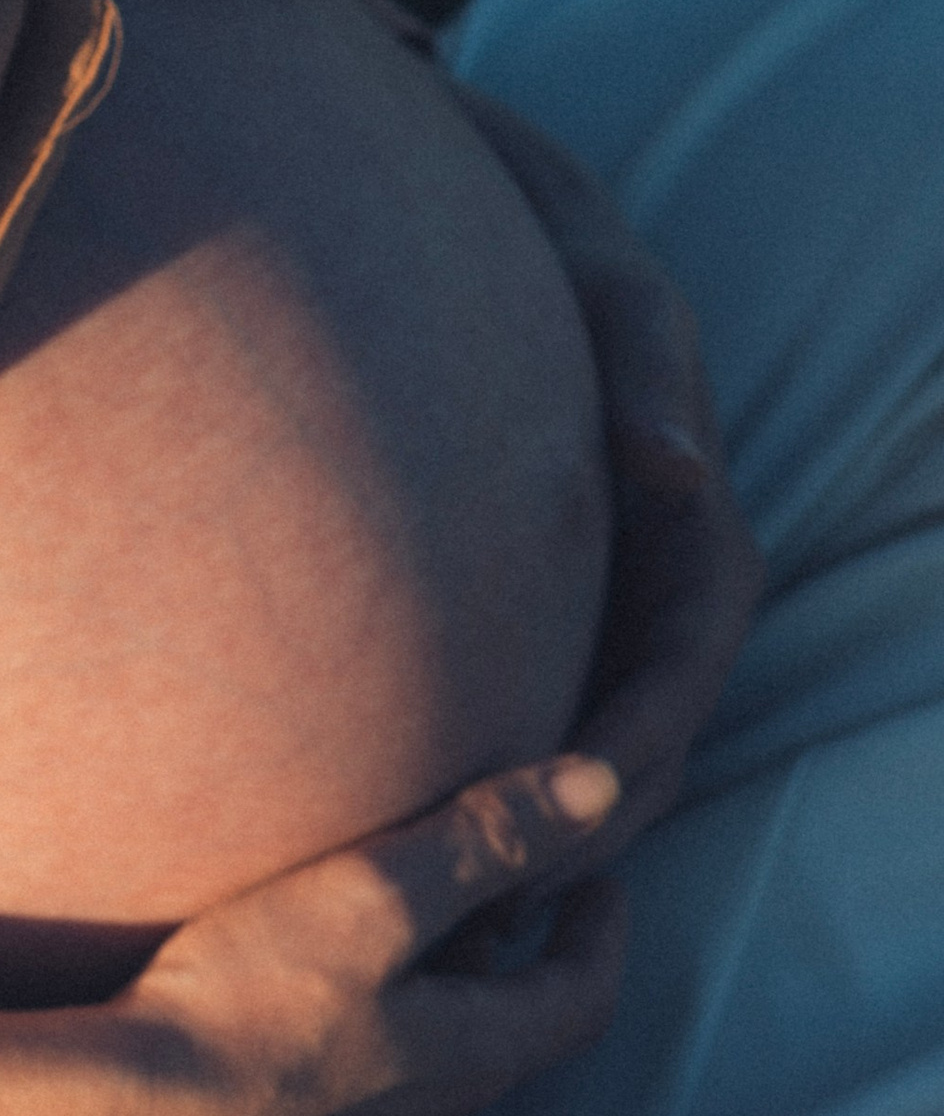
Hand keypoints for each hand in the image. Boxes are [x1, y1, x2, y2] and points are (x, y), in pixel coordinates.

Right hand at [56, 752, 628, 1115]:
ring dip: (434, 997)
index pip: (581, 998)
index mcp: (470, 1057)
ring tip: (394, 930)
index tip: (603, 881)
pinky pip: (364, 1092)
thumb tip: (601, 788)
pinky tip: (312, 999)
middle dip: (505, 956)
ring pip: (431, 1065)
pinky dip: (371, 1034)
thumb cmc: (252, 1001)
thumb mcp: (373, 896)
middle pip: (502, 1030)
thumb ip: (483, 840)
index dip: (601, 933)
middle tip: (488, 885)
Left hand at [454, 83, 763, 857]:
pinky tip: (426, 810)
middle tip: (513, 887)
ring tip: (470, 888)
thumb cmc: (562, 250)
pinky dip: (503, 759)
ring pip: (592, 731)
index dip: (645, 738)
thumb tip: (673, 465)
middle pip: (646, 727)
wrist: (483, 227)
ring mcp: (600, 595)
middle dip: (595, 811)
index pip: (689, 660)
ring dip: (549, 810)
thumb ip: (648, 366)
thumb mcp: (614, 290)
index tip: (587, 803)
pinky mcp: (536, 598)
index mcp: (690, 522)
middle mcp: (653, 575)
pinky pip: (536, 695)